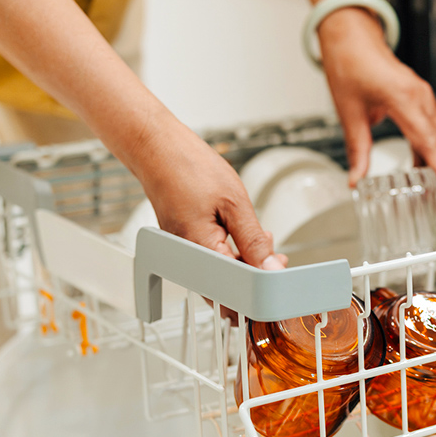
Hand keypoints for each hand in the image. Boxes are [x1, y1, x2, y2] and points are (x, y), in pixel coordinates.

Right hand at [123, 109, 285, 270]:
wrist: (158, 149)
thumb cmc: (189, 168)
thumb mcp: (234, 203)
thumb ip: (253, 240)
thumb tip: (269, 268)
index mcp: (200, 250)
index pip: (237, 287)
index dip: (261, 280)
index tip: (276, 266)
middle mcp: (185, 257)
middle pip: (225, 284)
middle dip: (253, 270)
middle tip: (271, 250)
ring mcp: (180, 252)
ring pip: (217, 272)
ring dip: (241, 260)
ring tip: (255, 237)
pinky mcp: (180, 243)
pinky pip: (207, 258)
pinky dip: (227, 251)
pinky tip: (236, 234)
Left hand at [317, 8, 435, 198]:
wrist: (352, 37)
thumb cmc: (349, 64)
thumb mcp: (349, 112)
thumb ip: (356, 149)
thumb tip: (356, 179)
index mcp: (404, 99)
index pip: (430, 143)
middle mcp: (421, 97)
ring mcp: (423, 97)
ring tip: (431, 188)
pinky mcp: (421, 98)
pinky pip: (434, 128)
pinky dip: (432, 149)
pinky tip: (420, 166)